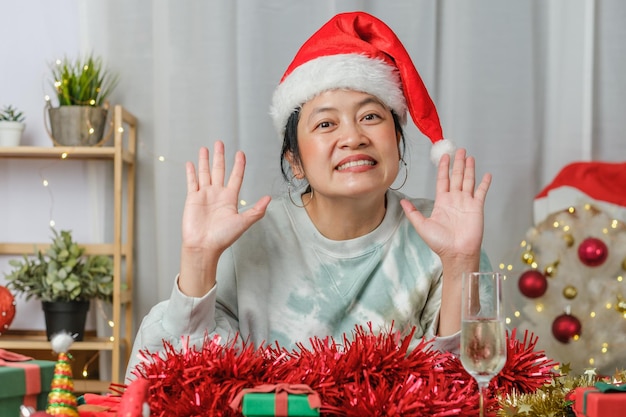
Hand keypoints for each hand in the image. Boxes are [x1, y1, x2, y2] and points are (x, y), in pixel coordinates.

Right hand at [179, 141, 270, 295]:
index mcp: (230, 198)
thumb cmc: (223, 237)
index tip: (240, 153)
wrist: (203, 246)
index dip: (239, 165)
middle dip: (220, 157)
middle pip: (219, 170)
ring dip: (205, 161)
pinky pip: (192, 182)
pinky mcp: (192, 199)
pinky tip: (191, 163)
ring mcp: (204, 195)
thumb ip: (256, 210)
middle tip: (220, 143)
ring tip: (205, 148)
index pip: (236, 177)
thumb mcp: (243, 222)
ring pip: (205, 173)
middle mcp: (217, 194)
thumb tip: (269, 198)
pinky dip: (191, 172)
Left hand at [400, 148, 490, 263]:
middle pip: (457, 177)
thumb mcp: (421, 226)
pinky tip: (486, 174)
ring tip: (469, 156)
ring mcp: (466, 202)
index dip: (443, 168)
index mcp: (442, 202)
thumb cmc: (440, 242)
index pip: (443, 180)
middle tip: (459, 150)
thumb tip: (402, 202)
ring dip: (469, 168)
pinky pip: (481, 192)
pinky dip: (484, 183)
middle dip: (457, 163)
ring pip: (468, 180)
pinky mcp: (477, 207)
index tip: (444, 156)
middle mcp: (455, 200)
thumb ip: (413, 212)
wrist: (456, 252)